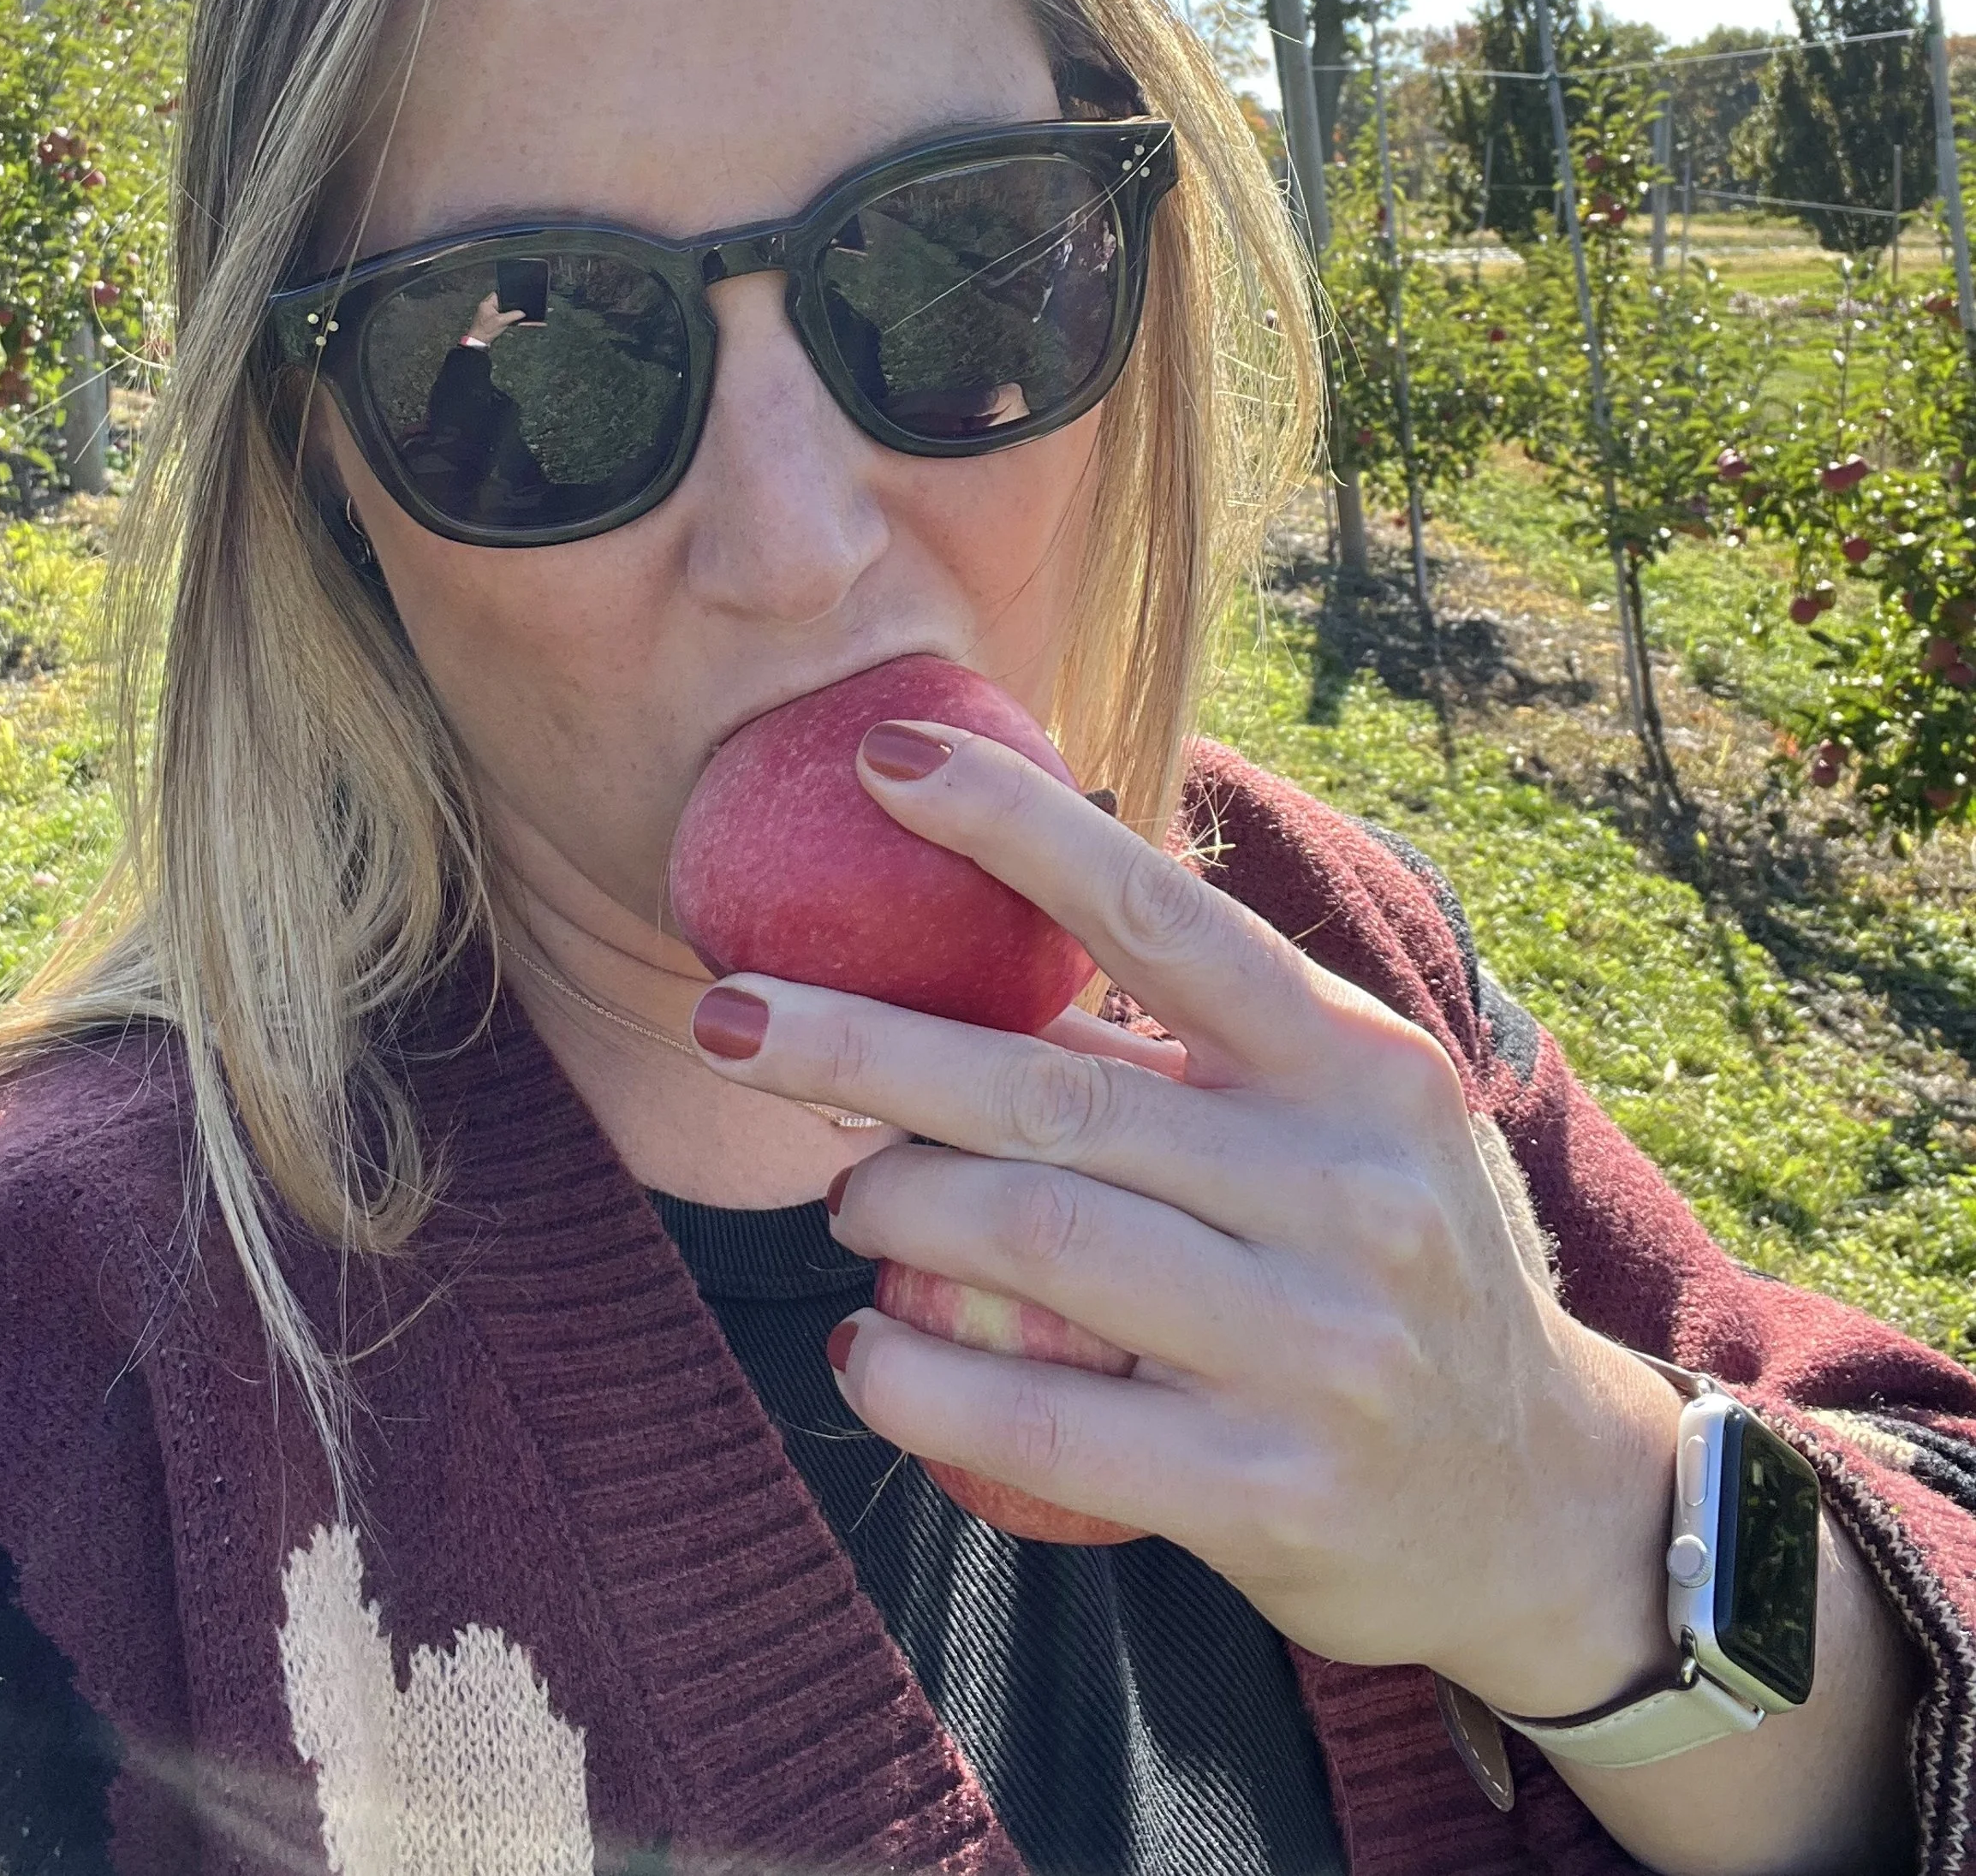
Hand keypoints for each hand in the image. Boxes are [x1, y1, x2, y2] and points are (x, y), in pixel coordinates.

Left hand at [471, 294, 525, 342]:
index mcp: (486, 303)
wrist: (478, 341)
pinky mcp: (489, 319)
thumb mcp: (502, 321)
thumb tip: (522, 312)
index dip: (507, 294)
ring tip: (509, 316)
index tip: (514, 298)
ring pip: (500, 308)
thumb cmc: (486, 330)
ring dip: (505, 312)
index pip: (498, 293)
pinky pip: (499, 315)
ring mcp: (487, 313)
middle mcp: (486, 306)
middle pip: (500, 300)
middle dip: (508, 304)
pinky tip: (506, 322)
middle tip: (514, 308)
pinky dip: (503, 317)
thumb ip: (513, 315)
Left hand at [690, 716, 1681, 1720]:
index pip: (1164, 916)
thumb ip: (1196, 1039)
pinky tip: (861, 1351)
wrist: (1545, 1508)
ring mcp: (1314, 1345)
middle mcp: (1345, 1189)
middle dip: (858, 1043)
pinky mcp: (1267, 1492)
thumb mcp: (1345, 1121)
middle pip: (1050, 1088)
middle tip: (723, 1012)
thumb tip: (984, 921)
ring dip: (889, 1205)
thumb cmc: (1396, 1263)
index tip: (882, 761)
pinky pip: (1040, 1429)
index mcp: (1359, 1064)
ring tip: (841, 1195)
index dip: (1016, 828)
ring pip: (1032, 1239)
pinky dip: (916, 1379)